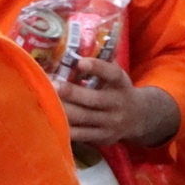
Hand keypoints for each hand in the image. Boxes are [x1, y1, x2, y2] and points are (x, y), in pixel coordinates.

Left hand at [57, 61, 177, 146]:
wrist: (139, 117)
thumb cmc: (118, 90)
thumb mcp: (117, 76)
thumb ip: (101, 63)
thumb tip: (74, 47)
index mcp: (121, 84)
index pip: (112, 74)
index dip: (97, 67)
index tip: (80, 62)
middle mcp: (118, 104)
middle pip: (93, 99)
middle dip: (71, 92)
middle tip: (51, 85)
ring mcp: (110, 123)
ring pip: (83, 118)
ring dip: (63, 110)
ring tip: (45, 101)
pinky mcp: (102, 137)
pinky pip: (81, 134)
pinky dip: (65, 127)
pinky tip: (50, 119)